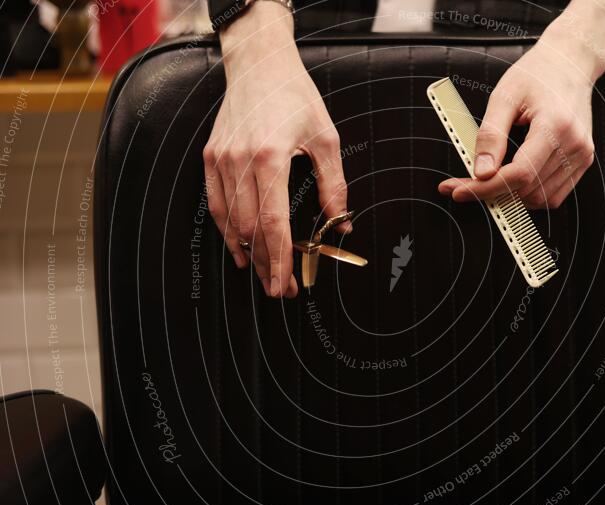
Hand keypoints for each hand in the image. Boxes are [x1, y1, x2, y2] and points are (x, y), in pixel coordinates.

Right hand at [204, 2, 349, 297]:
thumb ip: (334, 184)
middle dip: (267, 264)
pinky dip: (227, 232)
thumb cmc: (294, 96)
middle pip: (249, 230)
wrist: (258, 63)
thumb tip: (340, 222)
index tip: (285, 284)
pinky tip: (240, 249)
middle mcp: (239, 162)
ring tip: (264, 275)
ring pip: (230, 222)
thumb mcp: (326, 137)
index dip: (280, 259)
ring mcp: (220, 160)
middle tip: (280, 288)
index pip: (273, 223)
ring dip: (247, 254)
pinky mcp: (211, 157)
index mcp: (270, 157)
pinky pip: (216, 205)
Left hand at [438, 27, 600, 209]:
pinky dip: (529, 194)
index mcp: (555, 125)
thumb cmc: (537, 75)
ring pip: (540, 198)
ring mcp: (582, 156)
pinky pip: (553, 196)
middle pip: (527, 189)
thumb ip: (490, 135)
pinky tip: (513, 180)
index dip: (485, 188)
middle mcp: (574, 145)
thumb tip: (480, 172)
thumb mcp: (504, 96)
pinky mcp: (583, 162)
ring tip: (490, 179)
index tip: (459, 191)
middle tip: (466, 183)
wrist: (569, 64)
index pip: (519, 173)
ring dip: (511, 196)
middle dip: (492, 191)